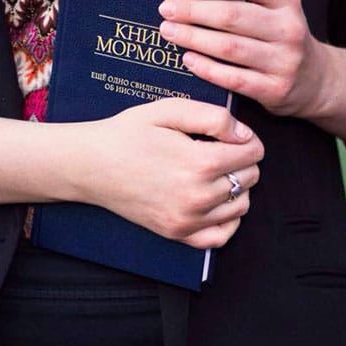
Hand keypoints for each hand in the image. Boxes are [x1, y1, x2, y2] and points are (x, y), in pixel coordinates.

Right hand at [72, 98, 263, 248]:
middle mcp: (199, 196)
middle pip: (251, 178)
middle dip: (242, 160)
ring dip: (237, 186)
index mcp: (200, 162)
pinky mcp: (177, 233)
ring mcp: (188, 219)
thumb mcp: (168, 110)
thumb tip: (245, 135)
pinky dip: (228, 218)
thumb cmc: (127, 134)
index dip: (245, 138)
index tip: (229, 134)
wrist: (92, 165)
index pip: (254, 152)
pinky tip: (216, 201)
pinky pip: (222, 235)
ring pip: (242, 204)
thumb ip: (214, 117)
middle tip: (218, 149)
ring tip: (214, 171)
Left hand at [158, 0, 331, 118]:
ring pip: (230, 48)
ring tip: (167, 32)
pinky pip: (234, 79)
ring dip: (194, 39)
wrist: (313, 79)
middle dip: (193, 12)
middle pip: (233, 15)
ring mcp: (284, 60)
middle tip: (165, 11)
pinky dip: (207, 69)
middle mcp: (289, 27)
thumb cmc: (279, 31)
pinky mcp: (275, 89)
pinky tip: (187, 60)